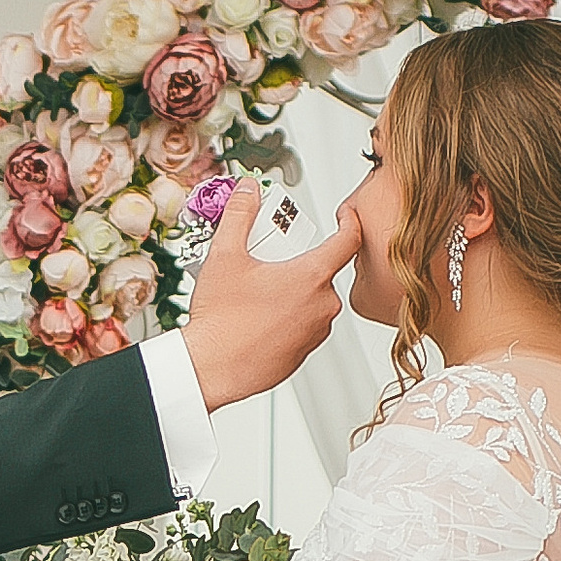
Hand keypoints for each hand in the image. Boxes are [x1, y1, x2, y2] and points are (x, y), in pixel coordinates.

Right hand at [181, 177, 356, 413]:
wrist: (211, 369)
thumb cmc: (221, 321)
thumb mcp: (225, 255)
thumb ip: (240, 215)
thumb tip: (248, 190)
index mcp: (311, 277)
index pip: (348, 241)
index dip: (350, 221)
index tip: (344, 215)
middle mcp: (322, 306)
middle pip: (322, 270)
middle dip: (298, 260)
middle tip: (266, 261)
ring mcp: (316, 332)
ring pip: (312, 298)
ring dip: (293, 290)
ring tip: (257, 292)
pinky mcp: (305, 353)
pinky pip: (304, 324)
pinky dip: (288, 316)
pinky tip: (259, 316)